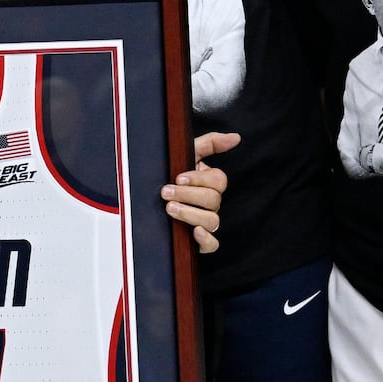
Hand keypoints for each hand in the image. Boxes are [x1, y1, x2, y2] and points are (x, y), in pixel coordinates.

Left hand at [163, 130, 238, 253]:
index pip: (218, 180)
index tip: (178, 177)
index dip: (199, 179)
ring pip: (212, 221)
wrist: (146, 200)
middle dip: (188, 195)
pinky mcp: (199, 241)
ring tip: (170, 208)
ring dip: (191, 214)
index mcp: (210, 183)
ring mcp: (206, 222)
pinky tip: (194, 231)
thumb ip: (210, 143)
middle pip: (213, 199)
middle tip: (166, 192)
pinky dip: (206, 239)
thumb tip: (236, 137)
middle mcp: (211, 203)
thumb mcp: (187, 154)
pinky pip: (212, 245)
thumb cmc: (169, 174)